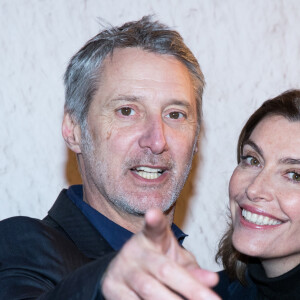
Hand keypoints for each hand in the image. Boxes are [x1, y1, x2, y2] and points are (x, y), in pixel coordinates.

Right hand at [101, 208, 219, 299]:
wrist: (124, 271)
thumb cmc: (157, 262)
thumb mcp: (175, 260)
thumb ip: (192, 270)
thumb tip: (213, 280)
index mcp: (151, 238)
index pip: (154, 227)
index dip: (154, 220)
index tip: (153, 213)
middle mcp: (134, 251)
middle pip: (163, 269)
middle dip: (190, 288)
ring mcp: (121, 270)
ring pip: (148, 291)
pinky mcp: (112, 289)